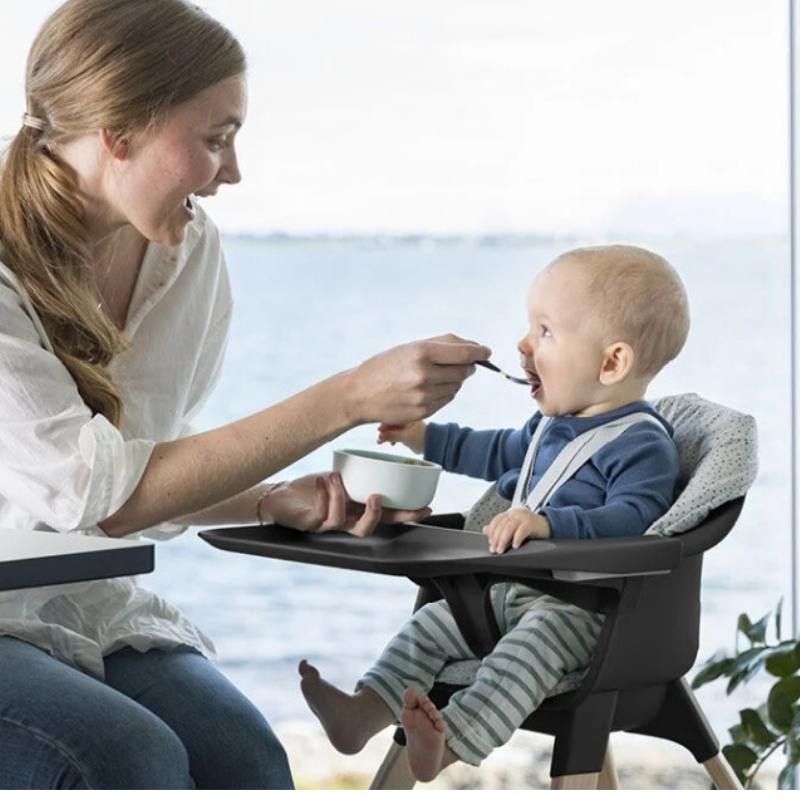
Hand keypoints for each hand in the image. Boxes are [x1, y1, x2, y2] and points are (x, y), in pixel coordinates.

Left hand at [263, 471, 430, 536]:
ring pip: (342, 523)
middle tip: (376, 497)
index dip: (407, 515)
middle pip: (367, 530)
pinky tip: (322, 481)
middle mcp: (345, 521)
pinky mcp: (308, 524)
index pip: (387, 516)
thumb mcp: (340, 475)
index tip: (425, 507)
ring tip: (335, 477)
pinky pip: (320, 516)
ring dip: (340, 498)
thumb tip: (382, 448)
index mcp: (357, 510)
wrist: (280, 495)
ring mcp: (326, 525)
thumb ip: (358, 471)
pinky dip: (324, 496)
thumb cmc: (312, 486)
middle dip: (375, 516)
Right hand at [346, 334, 490, 424]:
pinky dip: (444, 392)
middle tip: (460, 363)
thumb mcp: (409, 347)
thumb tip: (473, 348)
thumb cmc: (384, 367)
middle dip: (467, 366)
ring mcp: (424, 395)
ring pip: (457, 386)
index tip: (486, 352)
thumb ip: (442, 344)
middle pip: (464, 370)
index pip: (464, 353)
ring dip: (453, 380)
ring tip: (434, 376)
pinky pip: (447, 399)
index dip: (479, 352)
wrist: (359, 394)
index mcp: (421, 352)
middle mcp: (424, 374)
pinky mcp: (423, 411)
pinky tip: (428, 389)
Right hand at [377, 420, 426, 452]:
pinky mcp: (404, 432)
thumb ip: (392, 436)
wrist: (432, 445)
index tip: (379, 430)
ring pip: (391, 428)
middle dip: (384, 430)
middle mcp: (405, 418)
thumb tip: (380, 436)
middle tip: (380, 438)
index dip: (384, 423)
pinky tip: (391, 442)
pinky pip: (394, 432)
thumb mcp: (406, 437)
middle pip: (390, 422)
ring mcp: (404, 425)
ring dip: (387, 435)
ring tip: (383, 441)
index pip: (391, 416)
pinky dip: (391, 437)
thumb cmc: (423, 438)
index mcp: (406, 415)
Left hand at [483, 507, 550, 553]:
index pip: (496, 521)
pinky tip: (515, 545)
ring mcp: (523, 517)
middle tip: (494, 549)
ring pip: (509, 527)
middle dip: (496, 538)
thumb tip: (485, 530)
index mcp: (510, 513)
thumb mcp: (514, 526)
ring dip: (503, 540)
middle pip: (501, 525)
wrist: (548, 525)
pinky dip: (517, 538)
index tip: (490, 542)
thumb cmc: (531, 527)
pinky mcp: (531, 523)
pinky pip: (522, 530)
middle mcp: (515, 513)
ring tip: (501, 550)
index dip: (491, 532)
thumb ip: (500, 527)